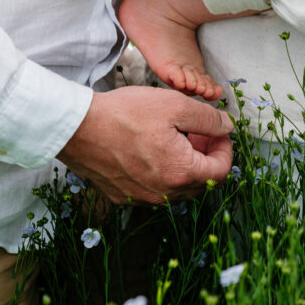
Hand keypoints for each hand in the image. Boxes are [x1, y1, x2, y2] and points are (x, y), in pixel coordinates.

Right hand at [57, 87, 233, 204]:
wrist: (77, 128)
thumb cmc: (125, 114)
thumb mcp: (175, 105)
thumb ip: (208, 118)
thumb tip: (227, 127)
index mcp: (182, 173)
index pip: (221, 171)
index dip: (225, 149)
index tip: (217, 132)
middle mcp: (165, 194)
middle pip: (201, 182)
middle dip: (205, 157)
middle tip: (197, 133)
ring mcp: (142, 198)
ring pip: (177, 188)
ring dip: (184, 166)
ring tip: (173, 138)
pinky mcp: (123, 196)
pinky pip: (153, 190)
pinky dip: (160, 172)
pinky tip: (149, 150)